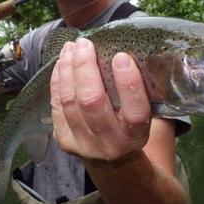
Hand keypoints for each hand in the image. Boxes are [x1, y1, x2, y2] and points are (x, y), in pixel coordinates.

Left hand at [50, 38, 151, 160]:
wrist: (114, 159)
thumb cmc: (131, 125)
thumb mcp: (147, 113)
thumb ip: (143, 89)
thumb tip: (133, 47)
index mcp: (136, 136)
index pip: (135, 113)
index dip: (128, 84)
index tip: (121, 57)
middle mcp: (110, 144)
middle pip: (91, 102)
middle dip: (85, 67)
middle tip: (85, 43)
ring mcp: (83, 144)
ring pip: (69, 101)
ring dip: (67, 69)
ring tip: (71, 48)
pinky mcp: (64, 140)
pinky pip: (56, 104)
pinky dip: (58, 80)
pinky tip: (62, 63)